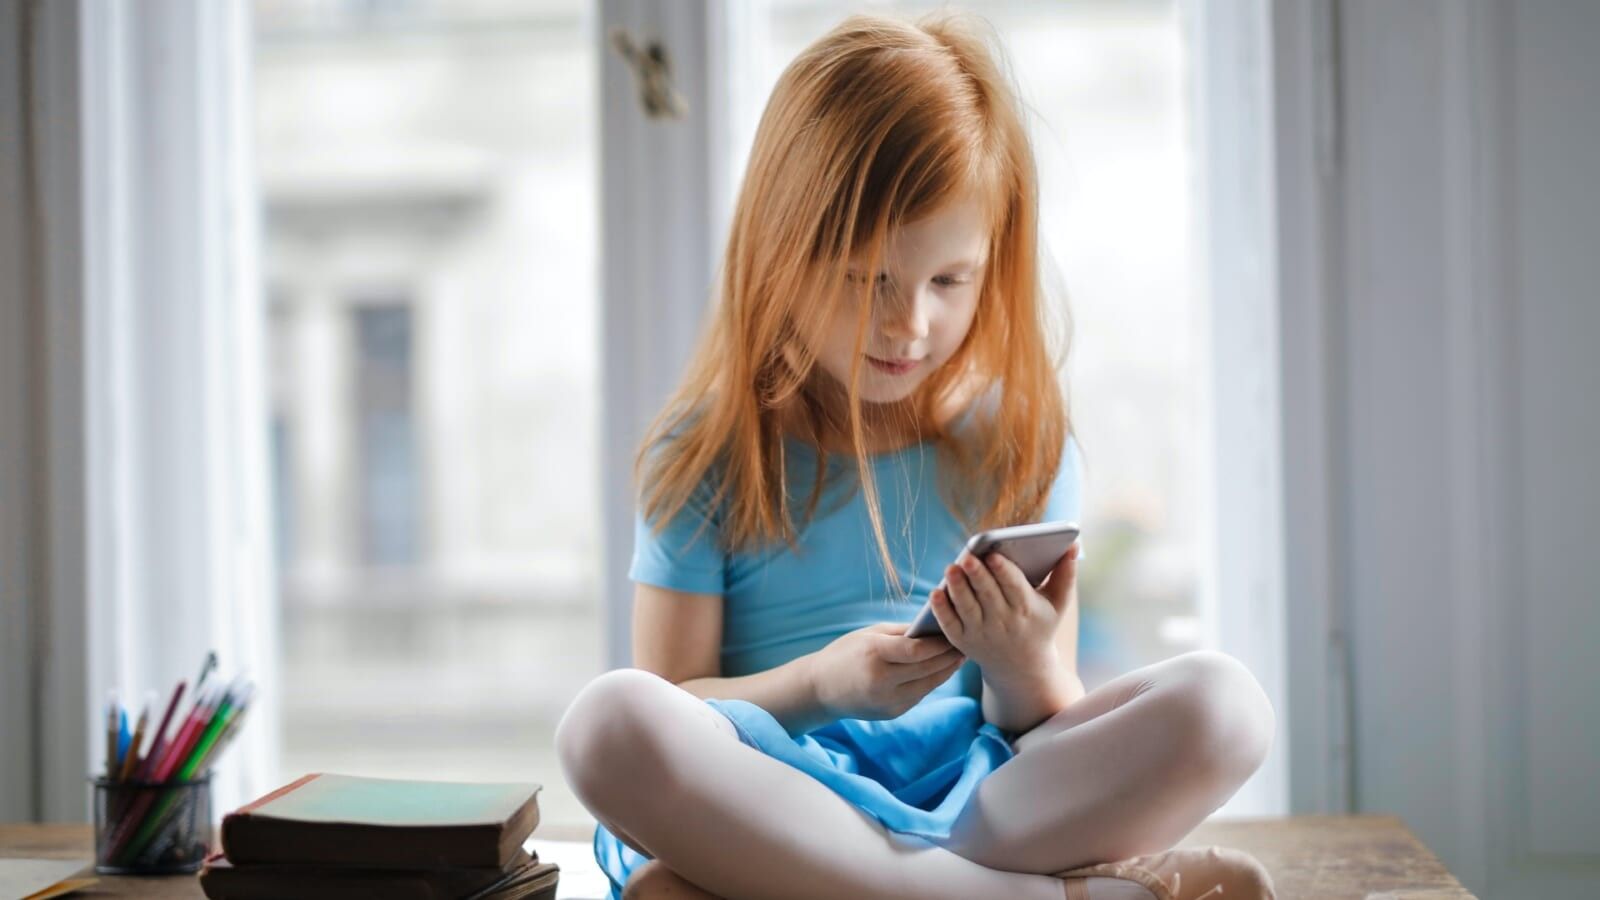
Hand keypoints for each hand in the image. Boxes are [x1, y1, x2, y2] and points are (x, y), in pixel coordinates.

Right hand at [805, 622, 966, 721]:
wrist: (820, 689)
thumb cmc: (846, 653)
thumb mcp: (869, 635)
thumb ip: (902, 633)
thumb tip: (935, 628)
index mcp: (874, 654)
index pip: (917, 650)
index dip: (939, 643)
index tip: (954, 632)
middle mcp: (881, 680)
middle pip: (927, 668)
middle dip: (949, 655)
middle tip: (965, 642)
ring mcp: (887, 700)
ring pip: (929, 685)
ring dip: (946, 670)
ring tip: (959, 656)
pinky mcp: (892, 712)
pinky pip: (919, 695)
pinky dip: (932, 681)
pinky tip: (941, 670)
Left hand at [927, 542, 1079, 681]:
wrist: (1021, 667)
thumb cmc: (1039, 625)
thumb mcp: (1057, 604)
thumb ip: (1066, 574)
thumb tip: (1075, 545)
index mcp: (1026, 609)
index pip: (1014, 587)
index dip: (1003, 571)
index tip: (994, 555)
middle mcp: (1003, 623)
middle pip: (988, 596)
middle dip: (978, 576)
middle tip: (968, 557)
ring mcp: (981, 634)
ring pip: (967, 608)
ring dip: (957, 589)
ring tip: (951, 568)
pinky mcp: (963, 641)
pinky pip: (949, 624)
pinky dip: (941, 610)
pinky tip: (936, 592)